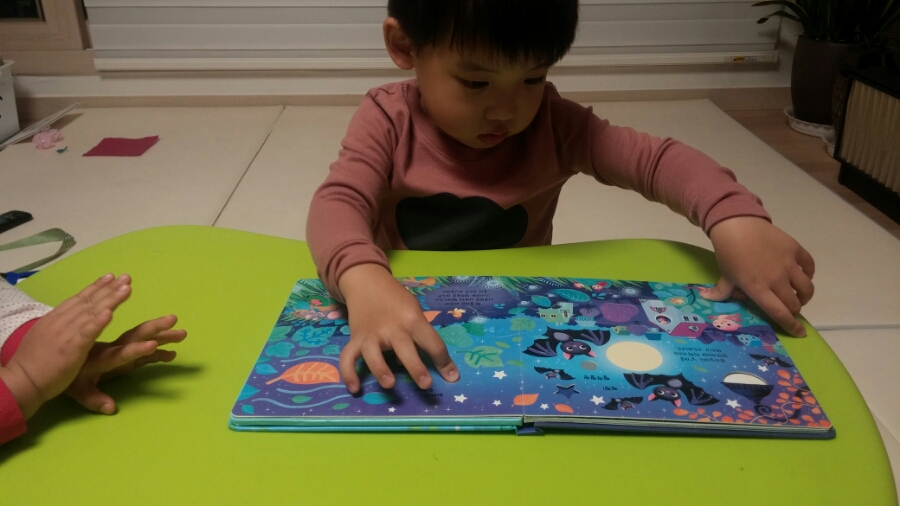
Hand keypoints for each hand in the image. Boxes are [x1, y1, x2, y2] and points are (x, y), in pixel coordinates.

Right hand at [0, 273, 130, 418]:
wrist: (21, 381)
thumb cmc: (32, 362)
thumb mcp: (44, 335)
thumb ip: (58, 325)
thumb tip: (67, 318)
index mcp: (55, 318)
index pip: (78, 299)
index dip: (95, 287)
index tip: (111, 276)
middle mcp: (61, 322)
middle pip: (88, 302)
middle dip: (108, 289)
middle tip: (126, 277)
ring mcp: (66, 335)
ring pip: (91, 313)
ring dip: (110, 300)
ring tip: (126, 288)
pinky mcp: (71, 349)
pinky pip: (86, 334)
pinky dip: (97, 323)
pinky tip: (109, 314)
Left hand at [66, 314, 186, 413]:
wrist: (57, 366)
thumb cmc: (69, 377)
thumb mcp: (79, 390)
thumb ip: (94, 399)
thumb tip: (111, 408)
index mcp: (102, 358)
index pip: (122, 353)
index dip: (136, 350)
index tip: (152, 345)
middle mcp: (114, 350)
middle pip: (136, 337)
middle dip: (156, 329)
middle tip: (174, 320)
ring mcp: (120, 352)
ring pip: (143, 341)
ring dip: (162, 336)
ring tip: (182, 333)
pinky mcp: (123, 356)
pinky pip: (143, 352)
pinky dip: (158, 352)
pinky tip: (172, 354)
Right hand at [337, 264, 458, 393]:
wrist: (367, 283)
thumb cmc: (396, 300)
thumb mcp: (414, 310)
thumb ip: (417, 335)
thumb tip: (417, 365)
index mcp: (412, 319)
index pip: (432, 341)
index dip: (443, 360)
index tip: (452, 377)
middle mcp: (392, 327)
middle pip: (404, 348)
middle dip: (415, 367)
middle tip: (426, 384)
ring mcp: (371, 334)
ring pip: (373, 353)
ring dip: (380, 369)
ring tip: (389, 384)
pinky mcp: (355, 339)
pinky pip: (348, 357)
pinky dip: (348, 373)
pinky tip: (354, 388)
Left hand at [703, 217, 814, 336]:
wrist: (737, 225)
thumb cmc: (728, 253)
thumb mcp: (725, 274)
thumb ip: (720, 290)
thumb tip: (705, 298)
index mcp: (759, 289)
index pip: (780, 314)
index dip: (791, 325)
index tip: (800, 332)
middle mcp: (777, 280)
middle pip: (795, 303)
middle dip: (795, 310)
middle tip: (790, 308)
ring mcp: (788, 264)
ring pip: (807, 287)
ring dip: (805, 295)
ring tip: (800, 295)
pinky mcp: (795, 249)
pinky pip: (809, 265)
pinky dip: (809, 273)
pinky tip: (803, 275)